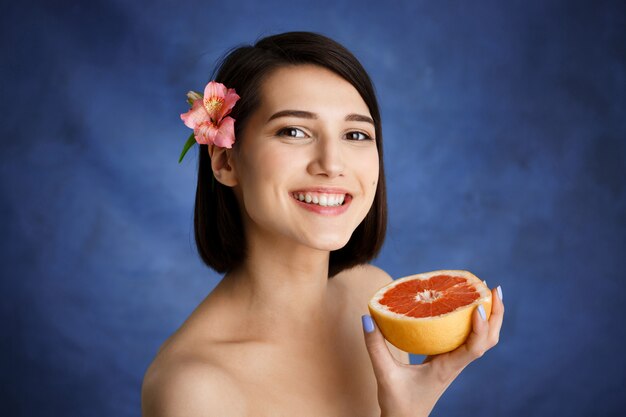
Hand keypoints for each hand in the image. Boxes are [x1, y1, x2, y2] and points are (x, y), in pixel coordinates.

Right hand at [362, 286, 503, 416]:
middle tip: (493, 287)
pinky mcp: (446, 359)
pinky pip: (467, 338)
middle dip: (496, 315)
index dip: (480, 327)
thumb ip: (375, 347)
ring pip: (481, 340)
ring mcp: (453, 362)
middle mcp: (456, 364)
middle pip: (488, 341)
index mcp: (447, 369)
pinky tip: (462, 307)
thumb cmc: (398, 403)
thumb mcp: (384, 374)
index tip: (478, 306)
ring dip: (489, 317)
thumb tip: (367, 317)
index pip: (474, 348)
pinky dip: (472, 322)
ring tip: (484, 292)